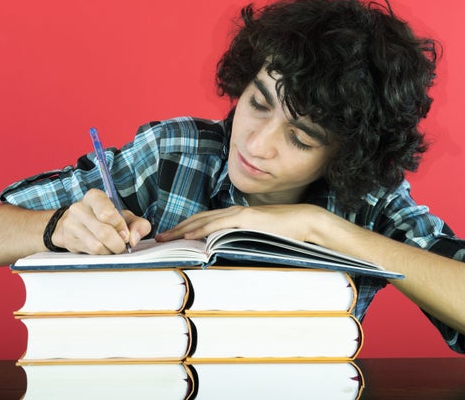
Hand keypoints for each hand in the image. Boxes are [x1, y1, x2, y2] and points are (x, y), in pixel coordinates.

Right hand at [54, 189, 150, 253]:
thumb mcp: (124, 215)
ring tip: (112, 246)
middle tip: (122, 245)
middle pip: (104, 233)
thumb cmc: (105, 216)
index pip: (106, 213)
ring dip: (110, 251)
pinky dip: (101, 254)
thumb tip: (133, 239)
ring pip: (97, 246)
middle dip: (118, 243)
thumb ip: (137, 224)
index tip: (125, 233)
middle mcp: (79, 209)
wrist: (78, 221)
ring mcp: (71, 225)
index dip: (120, 227)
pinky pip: (90, 253)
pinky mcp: (68, 240)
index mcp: (94, 197)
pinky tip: (103, 248)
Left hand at [155, 203, 327, 243]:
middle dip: (177, 228)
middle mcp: (233, 213)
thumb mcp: (257, 236)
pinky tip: (190, 236)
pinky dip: (202, 230)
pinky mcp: (246, 220)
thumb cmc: (284, 232)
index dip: (186, 227)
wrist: (304, 222)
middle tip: (159, 238)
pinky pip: (219, 225)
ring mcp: (238, 215)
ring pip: (204, 221)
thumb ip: (241, 240)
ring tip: (167, 238)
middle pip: (198, 219)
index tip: (170, 236)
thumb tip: (226, 252)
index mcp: (235, 216)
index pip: (204, 221)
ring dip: (184, 229)